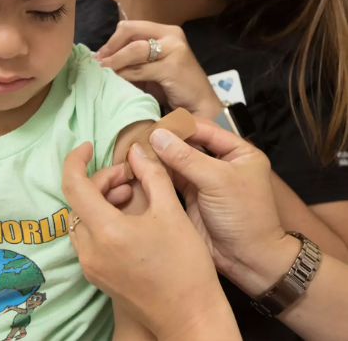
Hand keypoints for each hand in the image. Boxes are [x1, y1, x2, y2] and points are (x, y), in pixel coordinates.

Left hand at [62, 142, 232, 339]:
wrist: (190, 317)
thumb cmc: (185, 265)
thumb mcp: (171, 211)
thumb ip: (151, 174)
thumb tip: (136, 151)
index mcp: (106, 231)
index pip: (73, 185)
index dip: (75, 160)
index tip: (87, 146)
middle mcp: (89, 250)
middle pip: (79, 200)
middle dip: (102, 180)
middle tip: (130, 176)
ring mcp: (90, 265)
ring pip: (82, 218)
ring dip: (101, 199)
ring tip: (132, 194)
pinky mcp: (96, 275)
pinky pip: (88, 236)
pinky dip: (101, 218)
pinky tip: (127, 217)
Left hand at [94, 20, 220, 118]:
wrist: (199, 106)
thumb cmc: (173, 88)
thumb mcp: (151, 68)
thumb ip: (134, 60)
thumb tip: (103, 59)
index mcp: (166, 31)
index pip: (131, 27)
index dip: (112, 40)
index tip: (99, 55)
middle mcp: (171, 35)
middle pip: (130, 33)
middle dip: (110, 48)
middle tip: (97, 63)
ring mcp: (174, 49)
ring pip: (134, 50)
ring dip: (114, 62)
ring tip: (102, 72)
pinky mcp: (173, 66)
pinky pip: (140, 69)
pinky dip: (124, 74)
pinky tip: (116, 81)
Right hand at [149, 120, 295, 295]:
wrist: (248, 260)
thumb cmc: (244, 216)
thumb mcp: (217, 181)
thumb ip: (186, 157)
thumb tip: (157, 135)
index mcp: (238, 151)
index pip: (205, 129)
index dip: (181, 126)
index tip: (156, 125)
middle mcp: (221, 161)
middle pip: (189, 143)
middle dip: (167, 140)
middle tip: (142, 137)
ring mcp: (205, 178)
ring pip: (178, 159)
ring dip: (160, 155)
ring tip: (138, 150)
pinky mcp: (191, 194)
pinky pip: (172, 177)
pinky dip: (158, 172)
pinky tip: (142, 166)